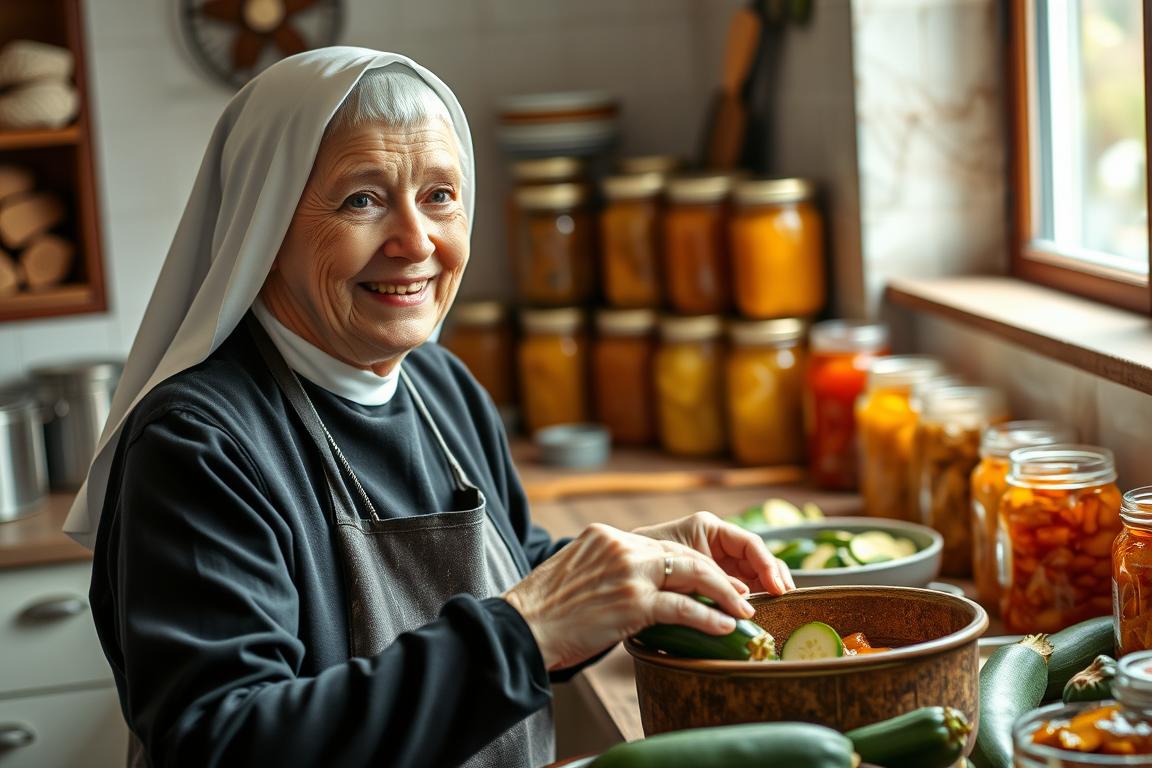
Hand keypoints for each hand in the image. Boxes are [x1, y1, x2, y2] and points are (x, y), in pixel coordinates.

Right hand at [503, 522, 755, 670]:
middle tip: (740, 595)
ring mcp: (629, 573)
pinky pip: (684, 608)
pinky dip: (709, 618)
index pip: (664, 547)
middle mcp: (622, 547)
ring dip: (724, 595)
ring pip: (693, 575)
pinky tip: (724, 627)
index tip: (716, 581)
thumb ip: (610, 570)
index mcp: (607, 537)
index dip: (695, 565)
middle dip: (718, 577)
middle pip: (685, 555)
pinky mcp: (633, 602)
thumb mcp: (577, 572)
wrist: (520, 628)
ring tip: (742, 611)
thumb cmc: (544, 610)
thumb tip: (640, 587)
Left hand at [633, 511, 795, 594]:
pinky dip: (752, 600)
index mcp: (708, 528)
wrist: (619, 575)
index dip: (767, 564)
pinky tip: (762, 613)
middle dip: (774, 578)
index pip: (749, 543)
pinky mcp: (714, 582)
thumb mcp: (674, 562)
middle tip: (786, 600)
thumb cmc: (642, 559)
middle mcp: (718, 543)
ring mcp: (718, 563)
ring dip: (767, 591)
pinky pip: (741, 589)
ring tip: (781, 608)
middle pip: (757, 559)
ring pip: (753, 575)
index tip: (777, 587)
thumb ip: (706, 575)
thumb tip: (740, 597)